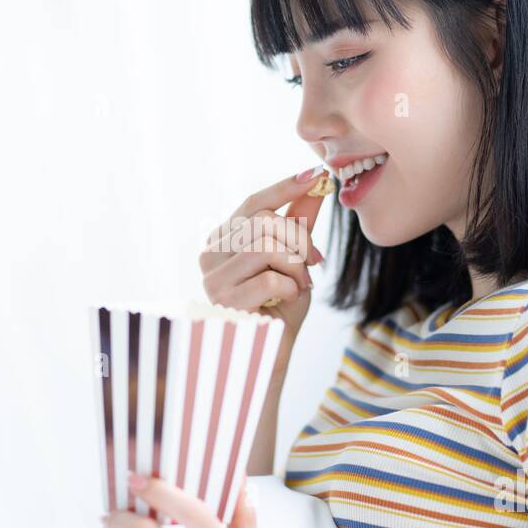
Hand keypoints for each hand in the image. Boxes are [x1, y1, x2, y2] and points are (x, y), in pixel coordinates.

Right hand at [199, 167, 328, 379]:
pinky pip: (270, 278)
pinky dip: (289, 289)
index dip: (285, 187)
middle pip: (264, 221)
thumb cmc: (279, 307)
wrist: (271, 352)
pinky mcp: (223, 300)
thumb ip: (299, 221)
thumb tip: (316, 182)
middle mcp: (210, 253)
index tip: (316, 175)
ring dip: (295, 268)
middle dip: (300, 240)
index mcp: (223, 239)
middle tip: (313, 263)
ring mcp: (212, 277)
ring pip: (267, 247)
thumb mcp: (294, 259)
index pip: (254, 202)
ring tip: (298, 286)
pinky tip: (285, 301)